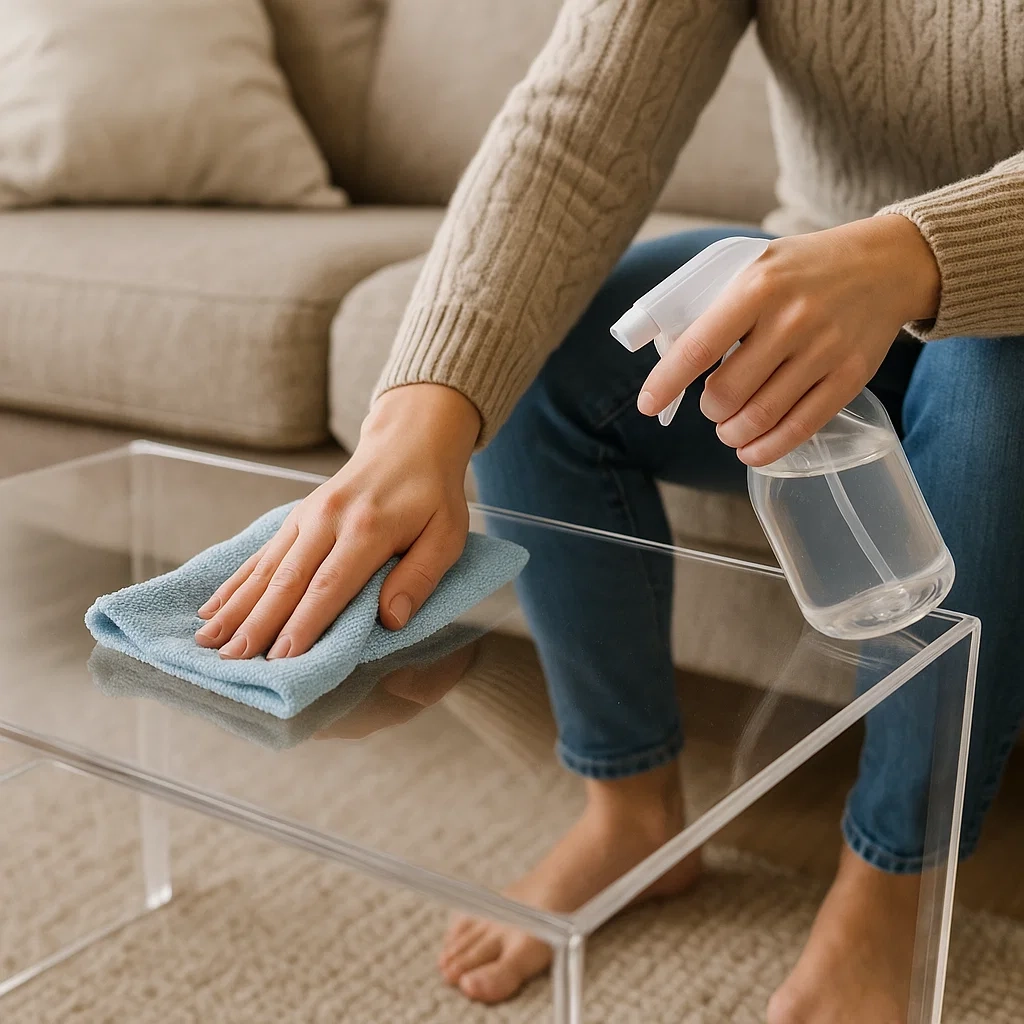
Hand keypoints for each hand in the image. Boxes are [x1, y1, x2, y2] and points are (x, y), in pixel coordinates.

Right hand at [194, 384, 480, 658]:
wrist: (410, 440)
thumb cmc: (432, 495)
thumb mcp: (446, 535)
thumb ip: (420, 576)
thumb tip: (391, 619)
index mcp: (369, 528)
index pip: (330, 584)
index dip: (305, 623)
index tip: (282, 657)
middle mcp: (329, 519)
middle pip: (288, 579)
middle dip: (258, 623)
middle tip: (232, 660)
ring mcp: (307, 516)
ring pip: (266, 567)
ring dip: (236, 606)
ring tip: (208, 641)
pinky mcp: (296, 517)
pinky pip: (261, 553)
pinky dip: (235, 582)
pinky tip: (212, 607)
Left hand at [636, 215, 939, 465]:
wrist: (887, 264)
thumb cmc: (804, 270)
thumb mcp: (756, 268)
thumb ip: (717, 308)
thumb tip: (670, 357)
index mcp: (758, 286)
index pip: (699, 347)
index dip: (667, 382)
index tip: (648, 404)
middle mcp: (792, 319)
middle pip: (727, 392)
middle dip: (709, 409)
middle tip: (711, 405)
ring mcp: (824, 350)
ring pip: (760, 416)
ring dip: (732, 433)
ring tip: (728, 429)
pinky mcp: (851, 376)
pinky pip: (801, 427)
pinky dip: (768, 449)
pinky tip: (751, 451)